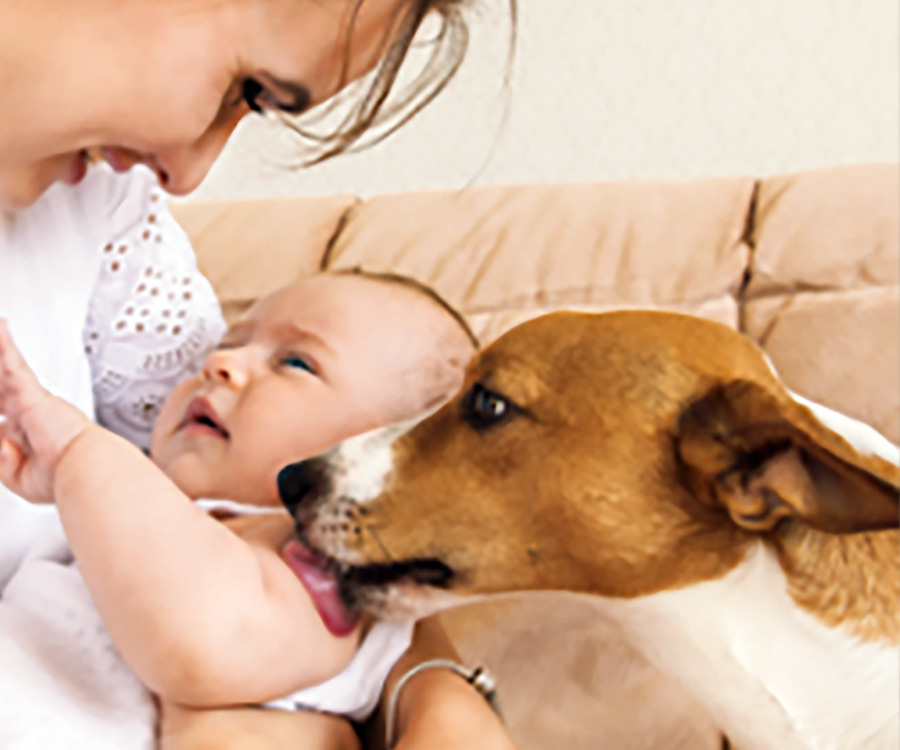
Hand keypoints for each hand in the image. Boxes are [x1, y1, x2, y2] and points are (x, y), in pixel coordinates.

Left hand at [0, 319, 92, 502]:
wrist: (84, 467)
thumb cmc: (63, 476)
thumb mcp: (18, 477)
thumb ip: (1, 460)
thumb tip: (1, 438)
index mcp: (32, 433)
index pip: (5, 418)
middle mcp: (33, 413)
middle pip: (2, 389)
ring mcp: (32, 400)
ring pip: (4, 370)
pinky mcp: (32, 393)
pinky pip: (12, 363)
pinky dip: (5, 345)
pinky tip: (1, 326)